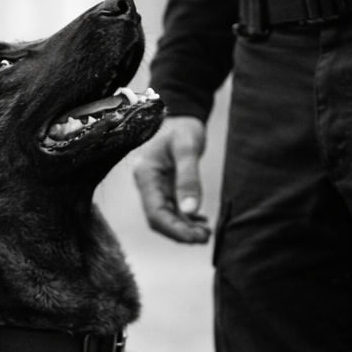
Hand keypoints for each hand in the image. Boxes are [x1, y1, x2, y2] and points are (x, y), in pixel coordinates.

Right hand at [133, 115, 211, 243]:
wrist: (179, 113)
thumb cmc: (182, 126)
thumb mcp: (187, 148)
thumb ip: (189, 179)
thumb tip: (191, 212)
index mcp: (146, 175)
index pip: (156, 213)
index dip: (175, 230)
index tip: (196, 237)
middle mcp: (146, 184)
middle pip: (159, 219)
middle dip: (180, 233)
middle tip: (205, 238)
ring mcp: (154, 187)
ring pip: (165, 217)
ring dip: (184, 228)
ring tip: (206, 233)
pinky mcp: (163, 187)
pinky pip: (171, 210)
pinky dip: (185, 220)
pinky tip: (201, 222)